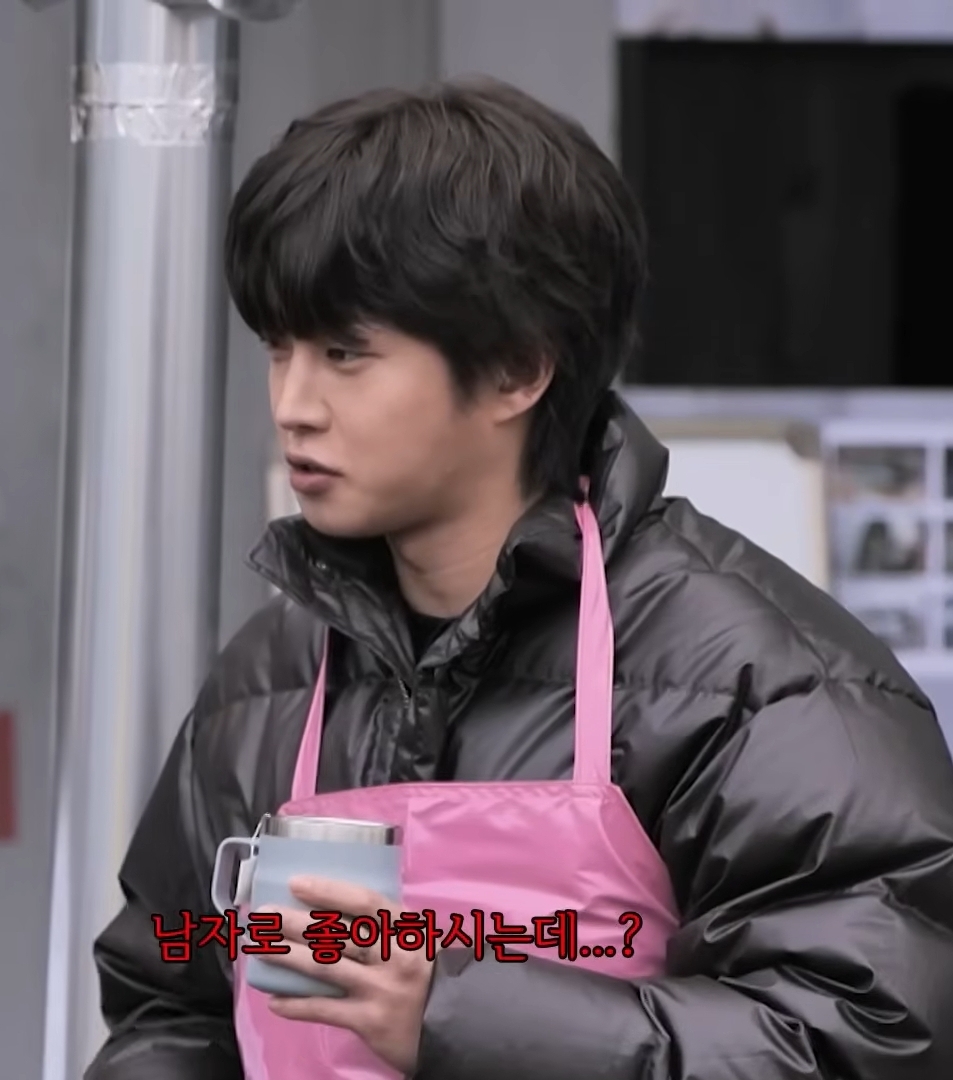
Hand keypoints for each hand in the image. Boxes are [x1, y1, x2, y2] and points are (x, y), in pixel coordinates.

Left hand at [258, 876, 434, 1075]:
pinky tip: (274, 1000)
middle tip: (263, 914)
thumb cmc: (432, 973)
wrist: (459, 1025)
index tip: (297, 883)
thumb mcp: (419, 938)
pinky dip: (297, 1005)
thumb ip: (387, 924)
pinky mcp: (370, 1021)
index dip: (328, 891)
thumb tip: (342, 903)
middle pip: (336, 933)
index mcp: (405, 928)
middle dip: (294, 922)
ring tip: (260, 948)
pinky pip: (325, 1010)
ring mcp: (379, 989)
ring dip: (287, 956)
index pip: (364, 902)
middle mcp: (392, 955)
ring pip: (324, 967)